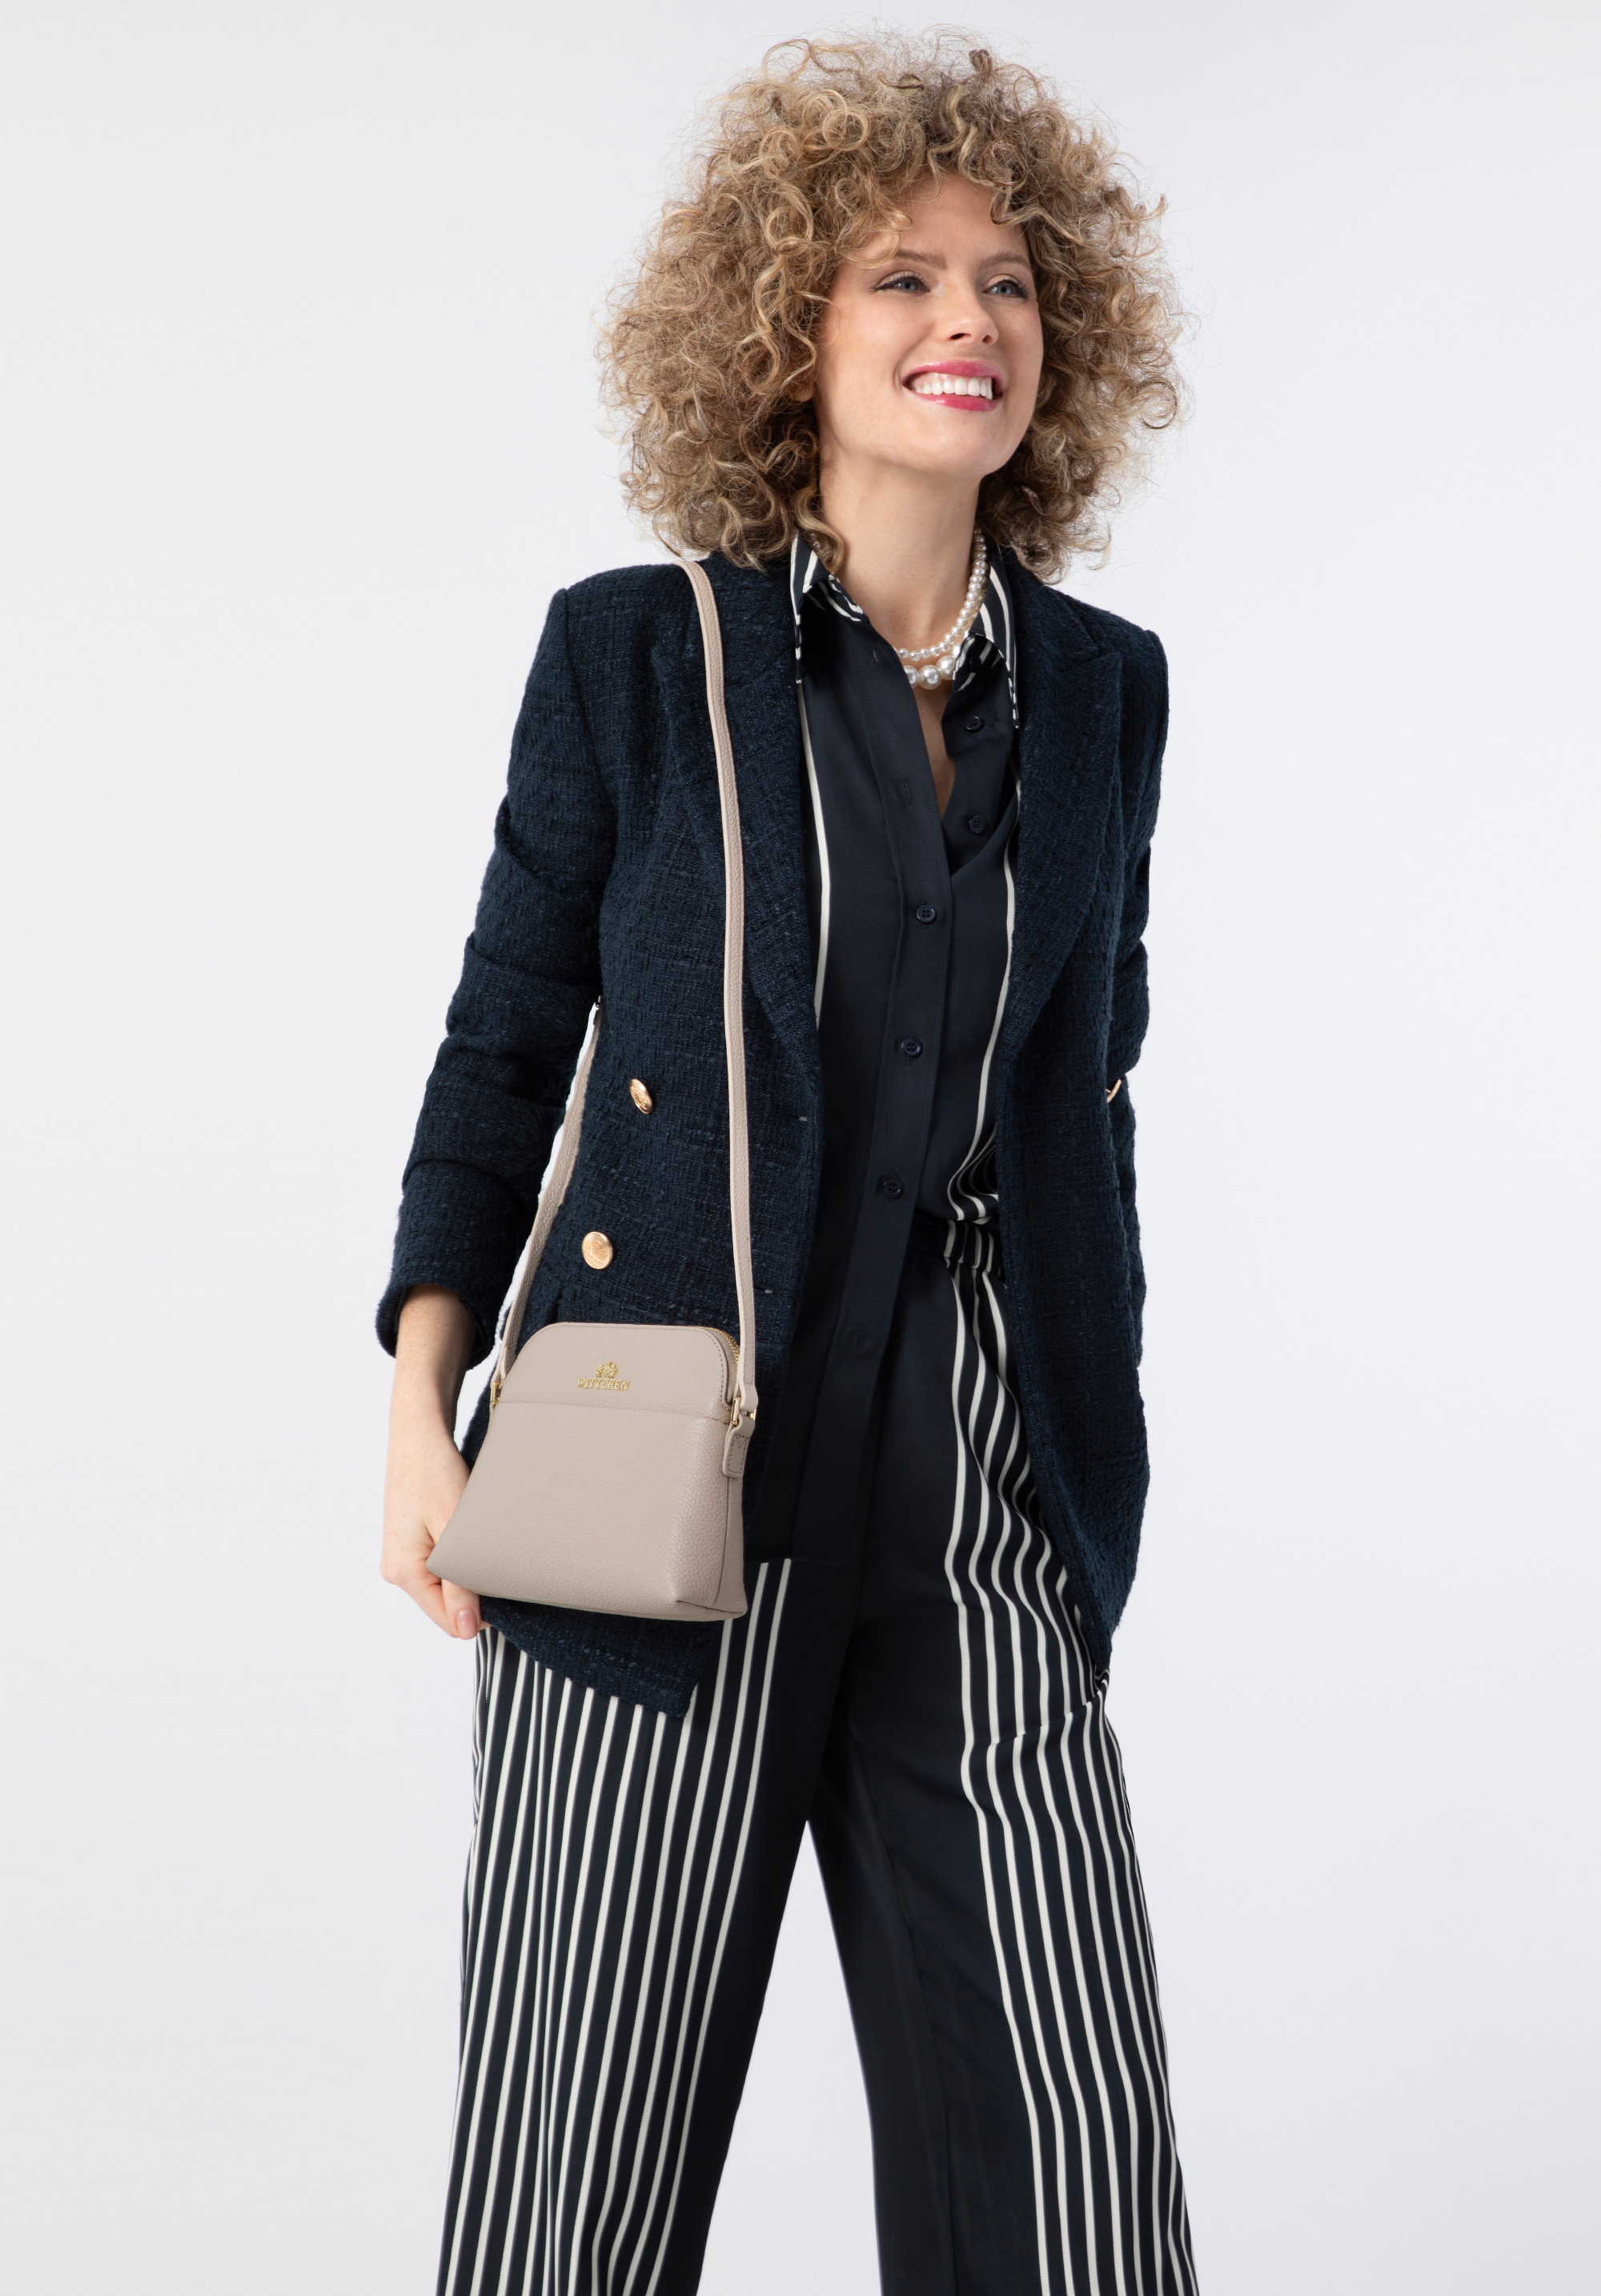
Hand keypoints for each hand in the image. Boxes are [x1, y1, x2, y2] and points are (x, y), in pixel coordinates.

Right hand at [381, 1286, 481, 1640]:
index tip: (510, 1586)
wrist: (419, 1429)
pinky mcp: (412, 1541)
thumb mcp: (453, 1527)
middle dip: (478, 1591)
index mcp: (404, 1572)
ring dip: (470, 1571)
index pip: (450, 1622)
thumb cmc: (435, 1471)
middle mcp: (398, 1570)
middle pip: (448, 1605)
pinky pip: (442, 1565)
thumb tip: (467, 1630)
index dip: (484, 1613)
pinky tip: (473, 1534)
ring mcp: (403, 1555)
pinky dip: (462, 1556)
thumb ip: (460, 1582)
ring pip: (447, 1584)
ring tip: (486, 1541)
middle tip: (503, 1557)